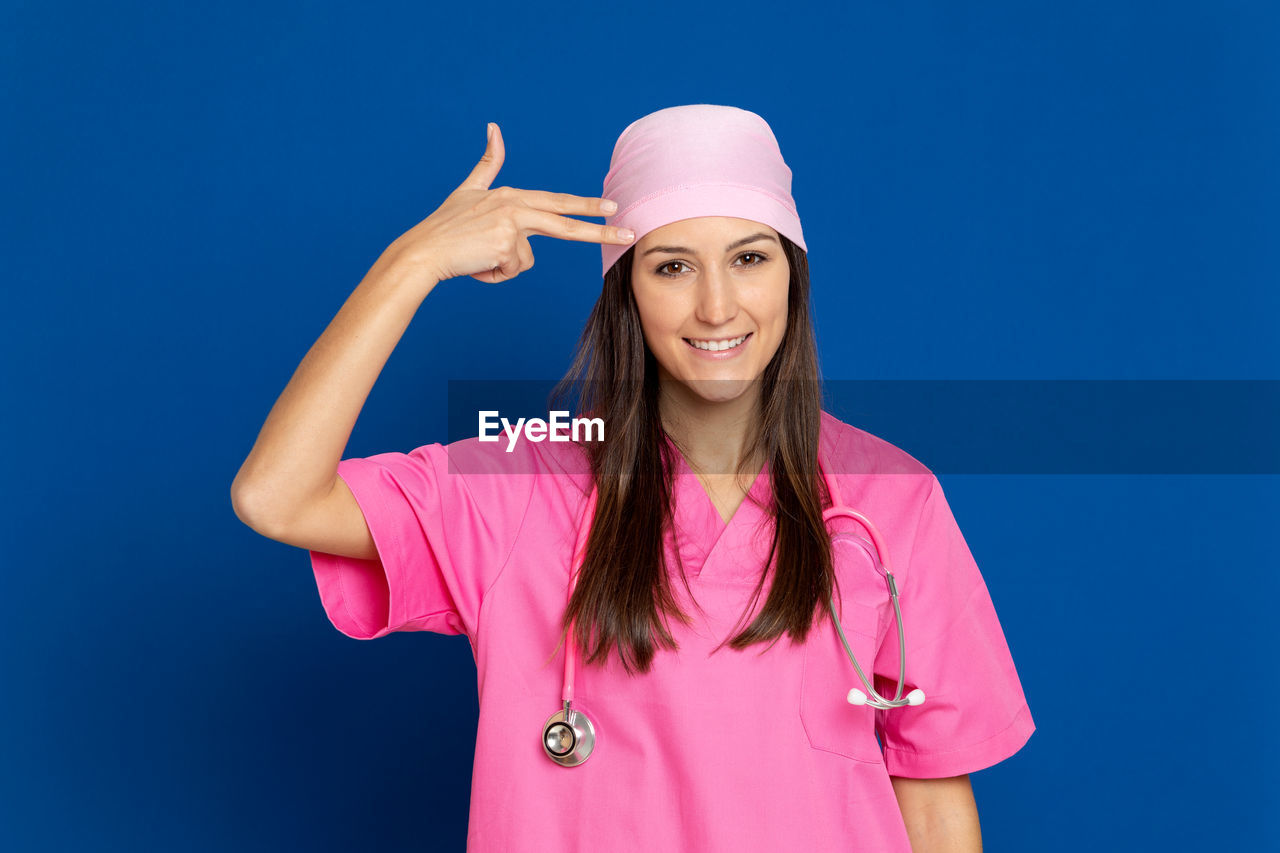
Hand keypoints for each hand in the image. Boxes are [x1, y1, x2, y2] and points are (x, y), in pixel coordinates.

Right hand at [388, 123, 633, 284]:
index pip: (557, 202)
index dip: (586, 206)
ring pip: (527, 260)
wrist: (423, 250)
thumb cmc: (447, 226)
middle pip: (565, 222)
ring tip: (479, 257)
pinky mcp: (506, 245)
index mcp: (512, 196)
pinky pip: (512, 270)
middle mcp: (515, 206)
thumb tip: (495, 126)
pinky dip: (494, 275)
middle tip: (629, 232)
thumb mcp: (469, 189)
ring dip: (503, 267)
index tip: (613, 207)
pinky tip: (477, 264)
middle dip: (600, 229)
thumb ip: (488, 162)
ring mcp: (511, 225)